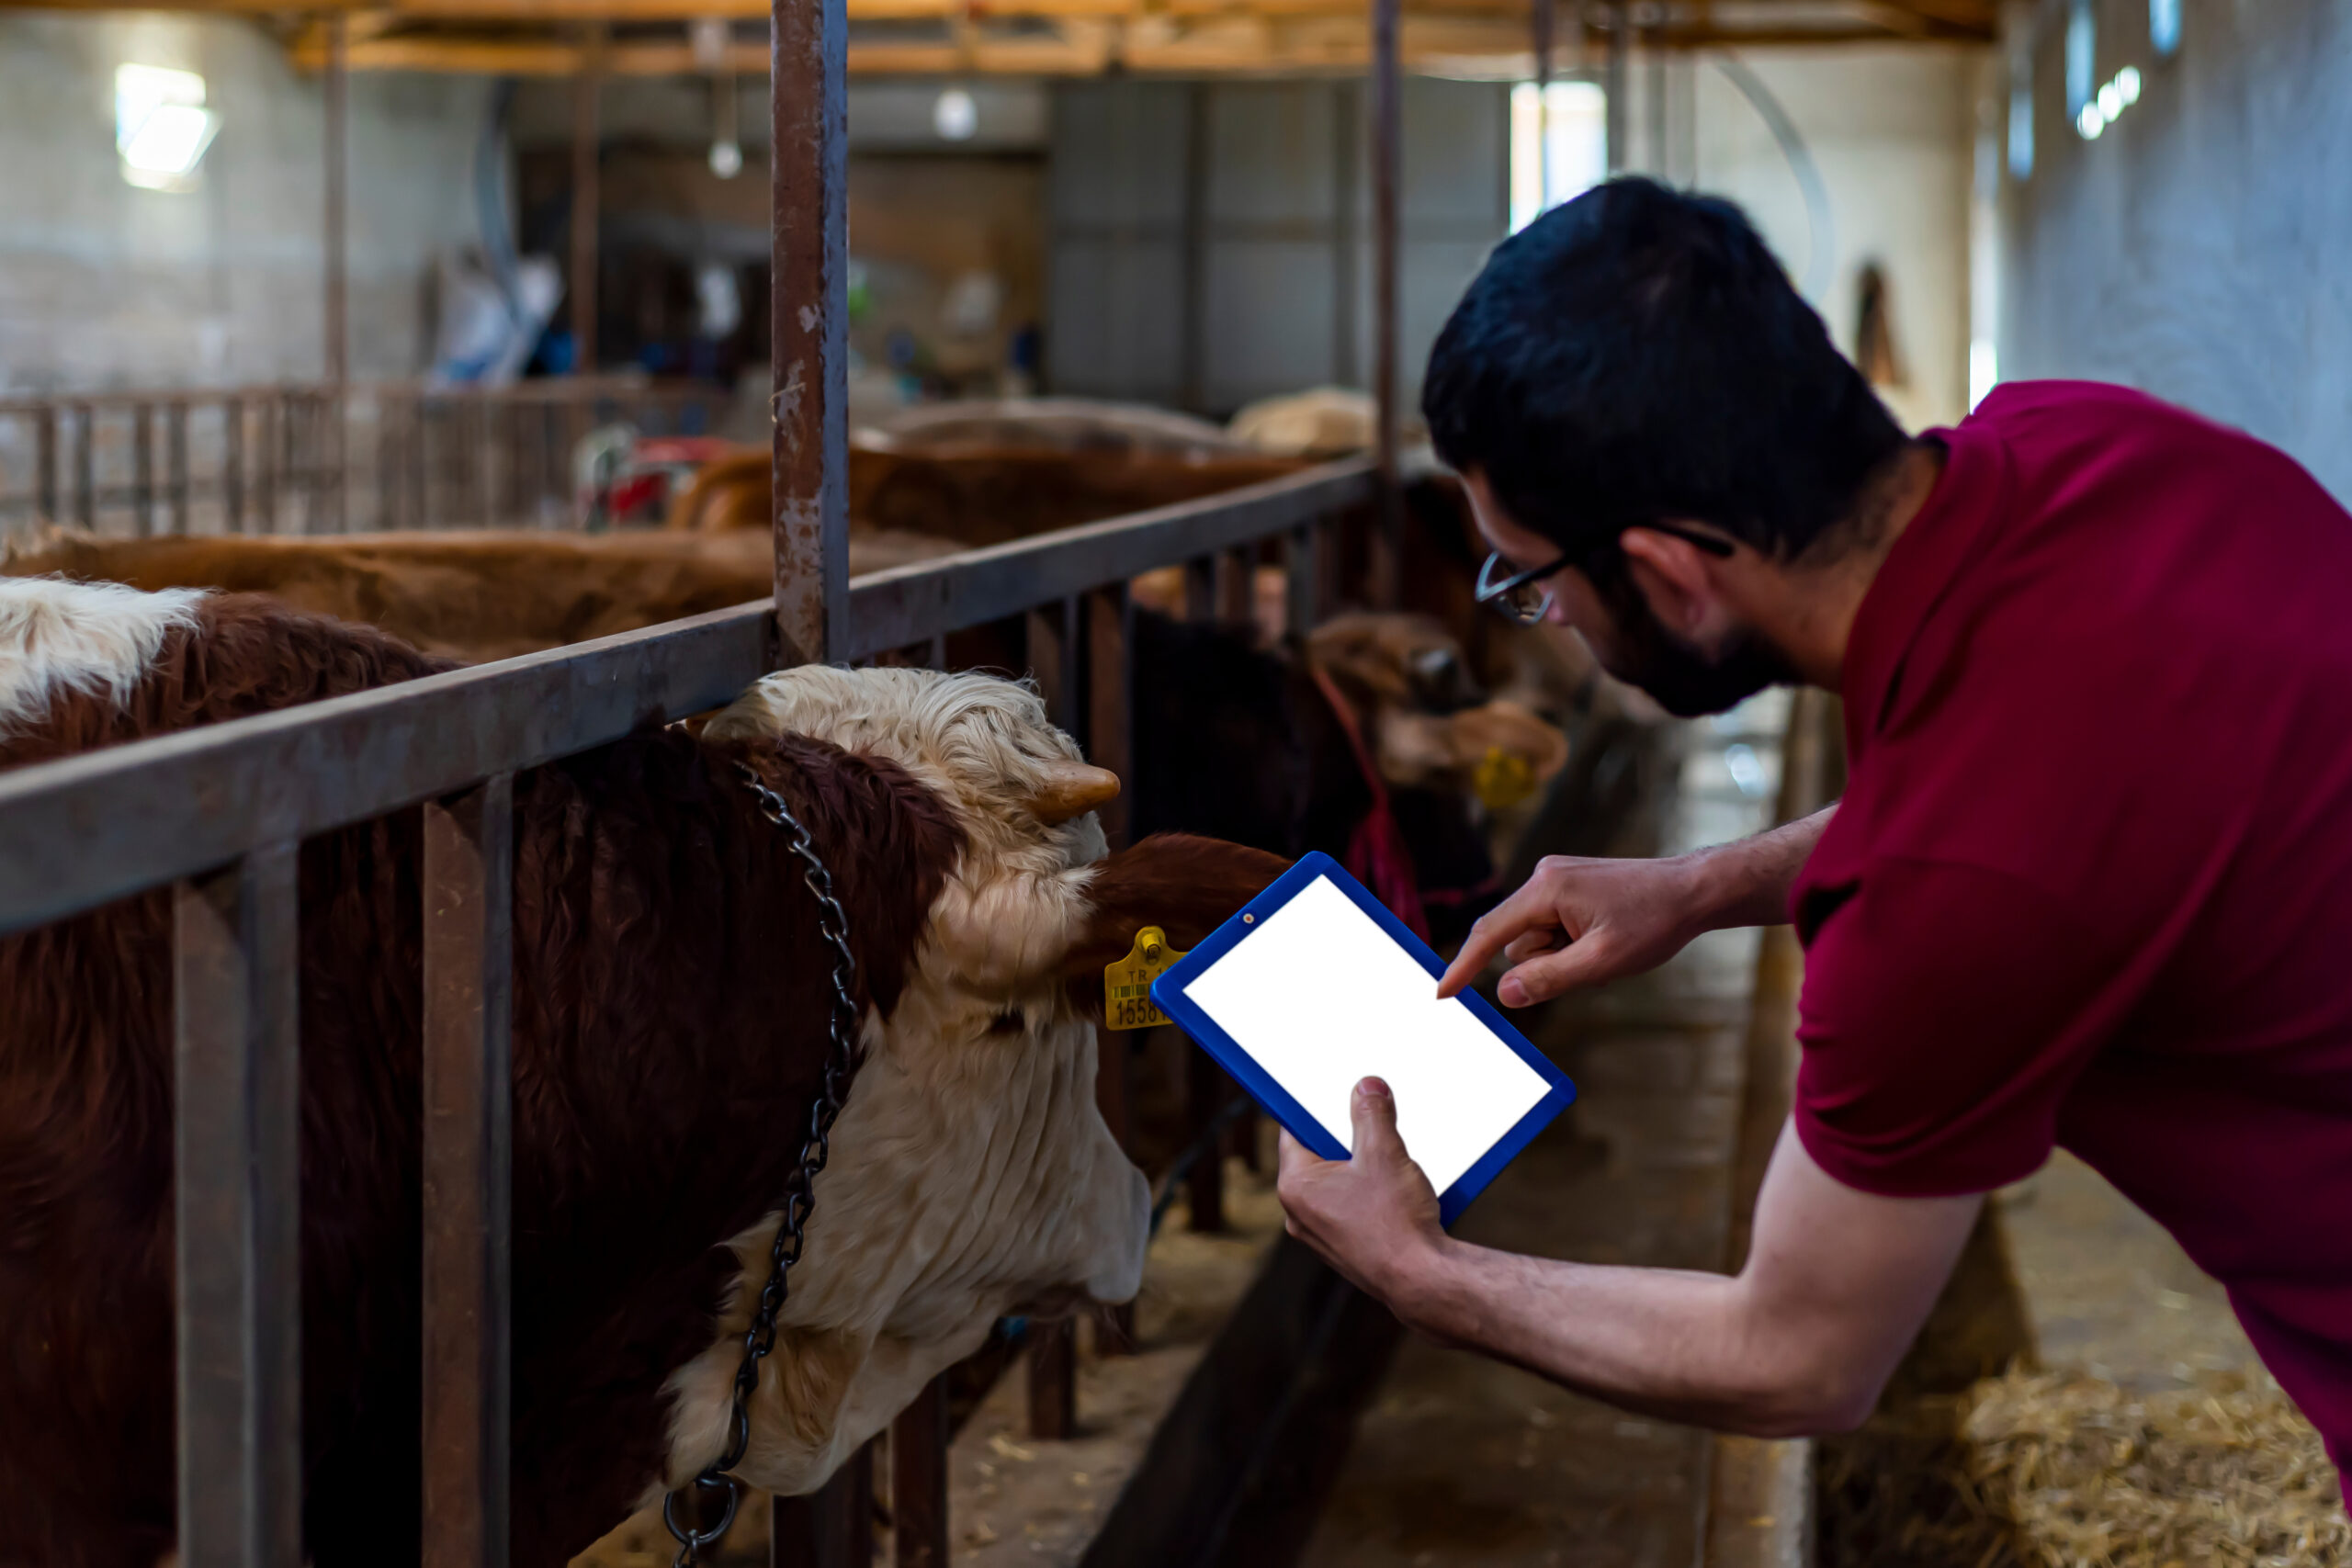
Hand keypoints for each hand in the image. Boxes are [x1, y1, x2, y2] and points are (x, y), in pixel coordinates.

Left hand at [1276, 1079, 1448, 1308]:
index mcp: (1295, 1186)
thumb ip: (1371, 1114)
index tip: (1335, 1095)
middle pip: (1319, 1157)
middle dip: (1349, 1139)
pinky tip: (1399, 1190)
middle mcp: (1299, 1214)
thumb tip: (1366, 1088)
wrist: (1422, 1278)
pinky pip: (1353, 1208)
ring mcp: (1322, 1236)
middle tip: (1375, 1128)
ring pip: (1339, 1184)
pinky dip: (1371, 1194)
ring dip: (1364, 1168)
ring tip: (1392, 1162)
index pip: (1294, 1131)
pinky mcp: (1346, 1249)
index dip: (1316, 1109)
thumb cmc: (1395, 1221)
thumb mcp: (1384, 1152)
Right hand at [1437, 852, 1710, 1006]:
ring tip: (1605, 946)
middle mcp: (1543, 876)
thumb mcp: (1601, 962)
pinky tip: (1603, 938)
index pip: (1489, 932)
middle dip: (1544, 962)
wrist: (1692, 891)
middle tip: (1592, 961)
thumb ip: (1548, 979)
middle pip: (1515, 940)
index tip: (1441, 992)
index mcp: (1546, 889)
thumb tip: (1502, 993)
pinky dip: (1568, 943)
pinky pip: (1550, 927)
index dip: (1463, 966)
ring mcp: (1556, 878)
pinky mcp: (1568, 885)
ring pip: (1534, 938)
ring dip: (1560, 954)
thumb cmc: (1653, 922)